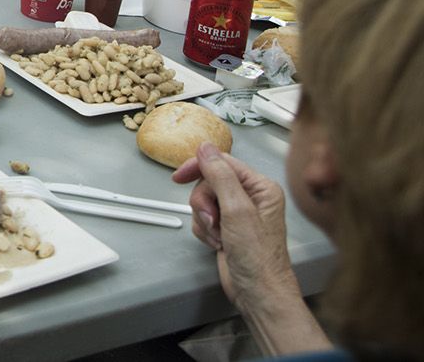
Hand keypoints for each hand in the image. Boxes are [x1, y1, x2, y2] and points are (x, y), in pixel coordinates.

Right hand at [171, 143, 295, 306]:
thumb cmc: (258, 258)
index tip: (179, 177)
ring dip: (204, 219)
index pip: (222, 162)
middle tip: (213, 220)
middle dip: (204, 203)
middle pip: (208, 183)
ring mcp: (237, 214)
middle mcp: (250, 198)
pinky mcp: (227, 227)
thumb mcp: (237, 211)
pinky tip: (217, 242)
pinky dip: (204, 230)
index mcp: (260, 187)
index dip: (199, 168)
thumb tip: (206, 148)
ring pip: (203, 201)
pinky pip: (202, 218)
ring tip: (218, 235)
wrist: (257, 292)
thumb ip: (220, 176)